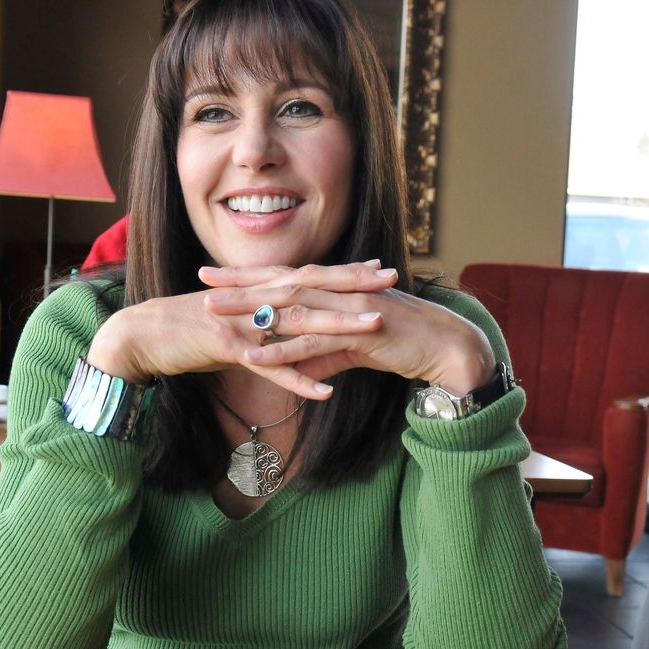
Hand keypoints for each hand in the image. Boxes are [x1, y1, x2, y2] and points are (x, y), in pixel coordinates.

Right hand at [85, 265, 389, 398]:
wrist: (138, 336)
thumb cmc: (184, 331)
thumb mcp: (230, 319)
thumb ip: (261, 322)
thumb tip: (287, 330)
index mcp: (256, 289)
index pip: (309, 276)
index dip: (345, 272)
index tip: (380, 269)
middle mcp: (253, 298)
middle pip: (312, 289)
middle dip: (354, 285)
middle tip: (394, 281)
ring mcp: (241, 321)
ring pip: (297, 322)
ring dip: (338, 325)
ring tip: (375, 327)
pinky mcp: (226, 347)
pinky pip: (269, 366)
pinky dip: (297, 379)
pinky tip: (326, 393)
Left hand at [200, 263, 496, 394]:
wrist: (448, 346)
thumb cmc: (406, 344)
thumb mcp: (356, 349)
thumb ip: (325, 357)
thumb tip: (300, 372)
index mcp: (337, 290)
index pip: (286, 277)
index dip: (250, 276)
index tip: (216, 275)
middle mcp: (338, 292)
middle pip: (279, 284)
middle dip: (239, 284)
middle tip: (201, 282)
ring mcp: (347, 309)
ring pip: (289, 308)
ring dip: (248, 312)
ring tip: (213, 317)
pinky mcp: (357, 333)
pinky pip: (312, 343)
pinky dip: (280, 351)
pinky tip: (253, 358)